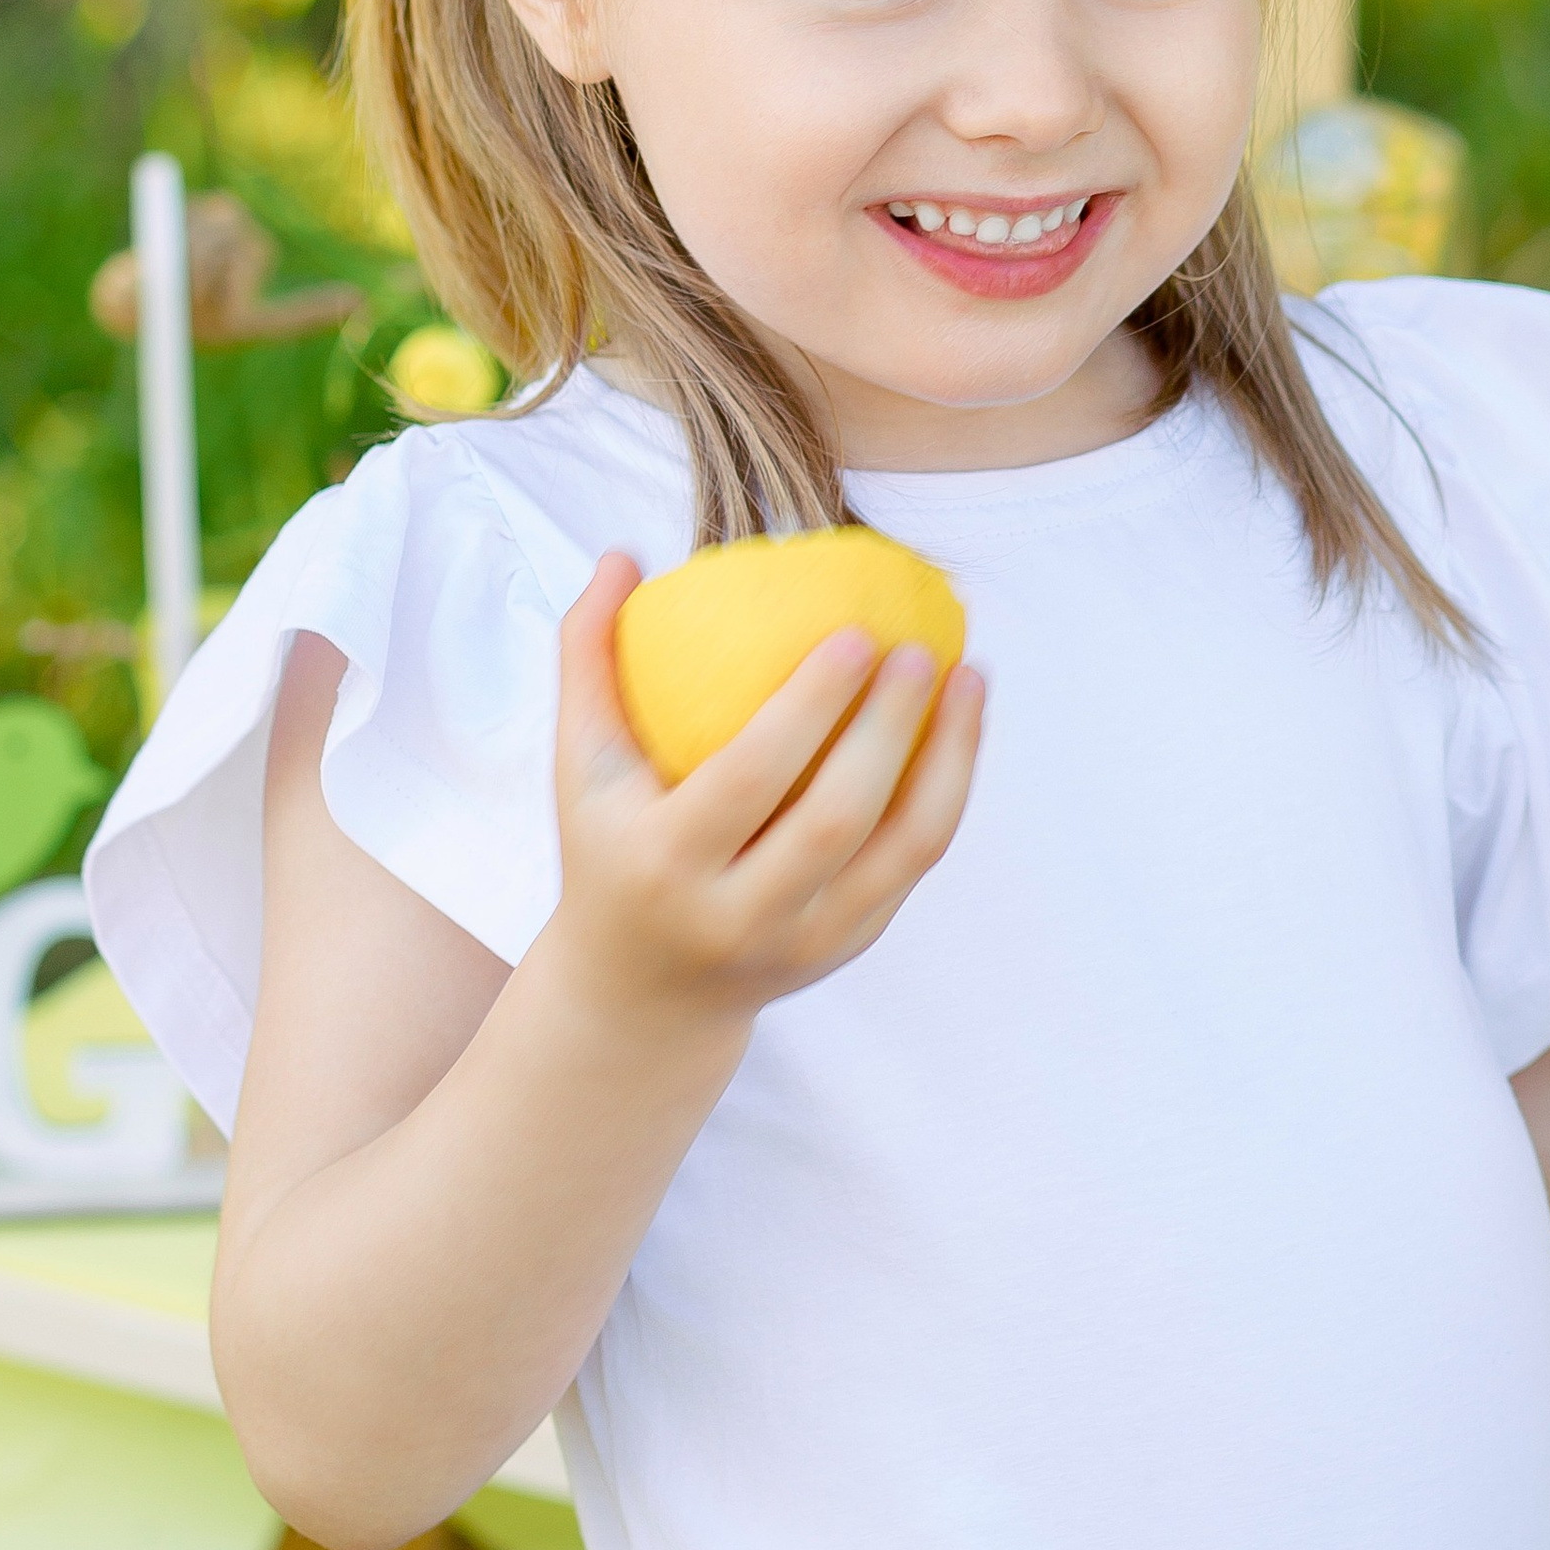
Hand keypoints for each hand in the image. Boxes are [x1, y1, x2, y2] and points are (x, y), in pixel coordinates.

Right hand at [543, 551, 983, 1043]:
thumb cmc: (609, 847)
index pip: (749, 780)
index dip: (809, 709)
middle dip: (890, 729)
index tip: (855, 634)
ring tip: (970, 678)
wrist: (640, 994)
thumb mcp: (580, 768)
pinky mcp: (848, 948)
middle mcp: (737, 915)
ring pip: (900, 851)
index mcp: (664, 862)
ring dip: (949, 761)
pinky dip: (947, 793)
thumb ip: (588, 660)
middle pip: (835, 819)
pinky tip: (962, 728)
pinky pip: (914, 866)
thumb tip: (620, 556)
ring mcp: (802, 942)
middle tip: (918, 648)